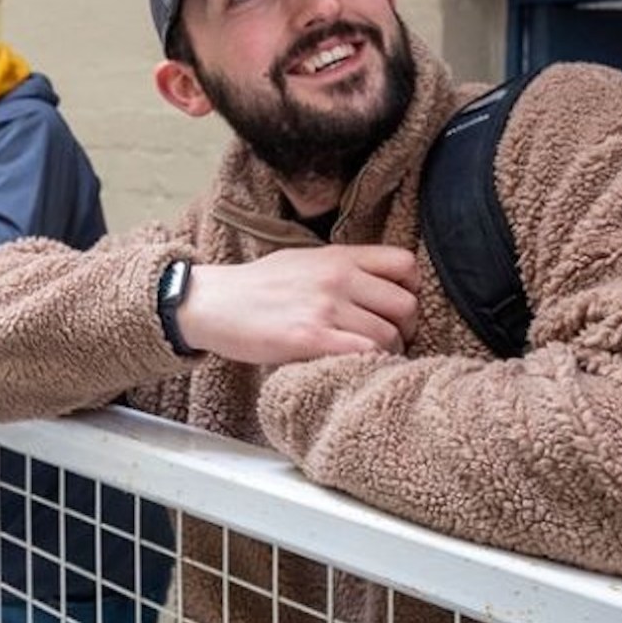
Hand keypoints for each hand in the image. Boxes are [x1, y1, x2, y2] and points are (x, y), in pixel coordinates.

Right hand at [178, 245, 416, 365]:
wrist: (212, 302)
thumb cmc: (257, 286)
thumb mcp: (303, 261)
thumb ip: (342, 268)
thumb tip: (379, 286)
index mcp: (338, 257)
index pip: (405, 264)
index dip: (410, 290)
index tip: (396, 308)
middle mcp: (337, 278)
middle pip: (406, 306)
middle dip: (404, 329)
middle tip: (387, 341)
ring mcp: (325, 308)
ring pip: (389, 336)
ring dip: (385, 353)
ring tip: (365, 358)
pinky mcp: (310, 339)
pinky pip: (364, 354)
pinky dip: (366, 364)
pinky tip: (350, 365)